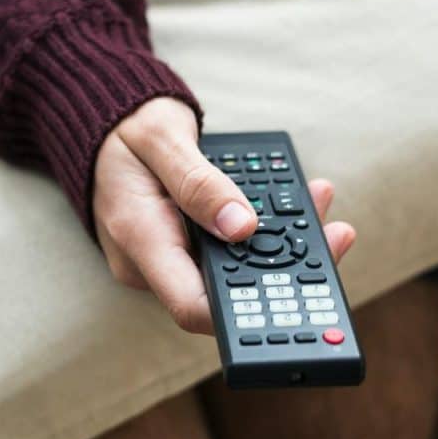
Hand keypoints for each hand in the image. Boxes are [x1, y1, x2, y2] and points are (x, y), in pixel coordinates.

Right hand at [93, 98, 355, 333]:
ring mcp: (168, 258)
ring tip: (319, 201)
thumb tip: (242, 228)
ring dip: (281, 243)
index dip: (245, 315)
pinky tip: (295, 201)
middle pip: (225, 292)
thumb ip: (198, 184)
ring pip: (234, 271)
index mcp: (140, 240)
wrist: (104, 123)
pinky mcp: (182, 248)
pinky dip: (261, 229)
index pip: (192, 306)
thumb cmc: (126, 129)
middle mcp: (152, 262)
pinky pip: (228, 251)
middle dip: (284, 270)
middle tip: (333, 233)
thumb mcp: (161, 140)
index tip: (297, 298)